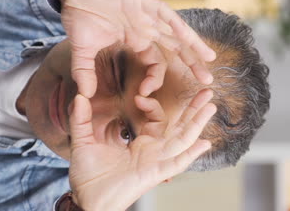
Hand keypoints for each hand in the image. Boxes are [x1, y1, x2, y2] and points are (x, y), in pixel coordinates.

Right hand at [50, 0, 215, 97]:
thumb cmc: (80, 16)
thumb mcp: (82, 50)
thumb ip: (84, 72)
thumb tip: (84, 95)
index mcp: (136, 40)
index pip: (155, 63)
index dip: (155, 79)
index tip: (146, 93)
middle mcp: (146, 29)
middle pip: (175, 49)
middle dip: (192, 64)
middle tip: (207, 81)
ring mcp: (147, 16)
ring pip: (176, 32)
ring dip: (193, 46)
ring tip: (210, 59)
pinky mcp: (143, 3)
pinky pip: (165, 14)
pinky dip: (177, 25)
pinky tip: (189, 37)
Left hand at [67, 89, 215, 210]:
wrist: (86, 198)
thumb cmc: (88, 174)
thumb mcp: (83, 141)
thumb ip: (81, 118)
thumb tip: (79, 96)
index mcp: (140, 143)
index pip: (157, 119)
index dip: (153, 106)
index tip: (141, 97)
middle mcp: (153, 151)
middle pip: (179, 127)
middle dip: (193, 109)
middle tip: (206, 91)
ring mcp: (156, 162)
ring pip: (182, 140)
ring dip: (197, 124)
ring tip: (211, 106)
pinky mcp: (154, 174)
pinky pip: (176, 163)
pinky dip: (191, 154)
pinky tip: (205, 143)